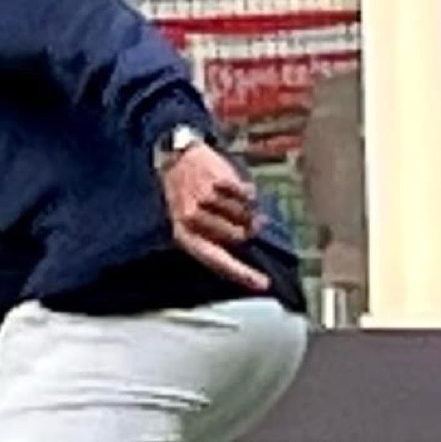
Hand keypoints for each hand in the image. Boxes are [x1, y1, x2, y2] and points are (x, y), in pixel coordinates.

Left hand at [160, 142, 269, 292]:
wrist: (177, 158)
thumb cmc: (187, 195)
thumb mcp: (189, 221)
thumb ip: (214, 237)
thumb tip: (247, 244)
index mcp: (184, 234)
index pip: (217, 261)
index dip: (242, 274)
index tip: (263, 284)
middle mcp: (192, 219)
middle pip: (238, 237)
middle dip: (243, 229)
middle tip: (235, 217)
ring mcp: (205, 199)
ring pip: (245, 216)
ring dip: (245, 210)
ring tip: (229, 200)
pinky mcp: (217, 181)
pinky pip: (247, 196)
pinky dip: (246, 193)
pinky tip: (232, 187)